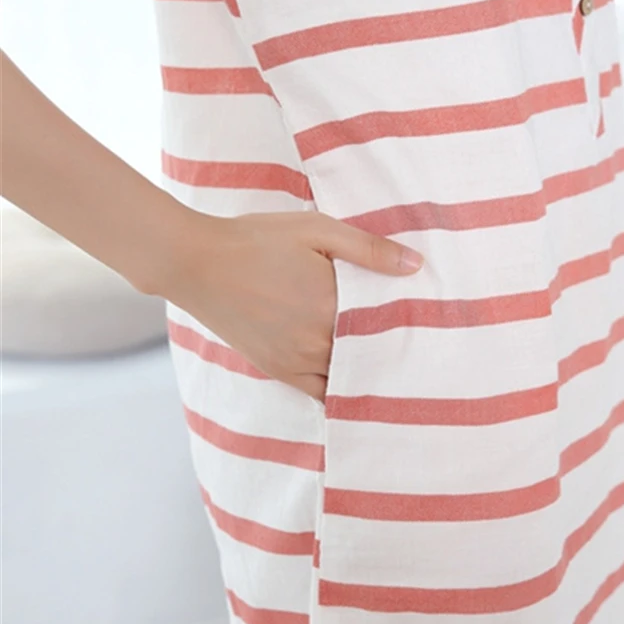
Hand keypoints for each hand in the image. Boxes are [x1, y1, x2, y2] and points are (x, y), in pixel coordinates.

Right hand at [160, 211, 422, 401]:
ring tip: (392, 366)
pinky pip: (320, 393)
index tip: (425, 322)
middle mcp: (318, 340)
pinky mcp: (278, 370)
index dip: (406, 324)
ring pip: (348, 377)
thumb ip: (368, 249)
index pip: (387, 325)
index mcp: (333, 304)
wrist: (197, 262)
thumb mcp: (316, 229)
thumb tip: (416, 266)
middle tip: (417, 347)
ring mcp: (297, 360)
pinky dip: (339, 392)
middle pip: (371, 355)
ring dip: (368, 372)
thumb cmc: (257, 239)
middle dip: (392, 350)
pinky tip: (355, 386)